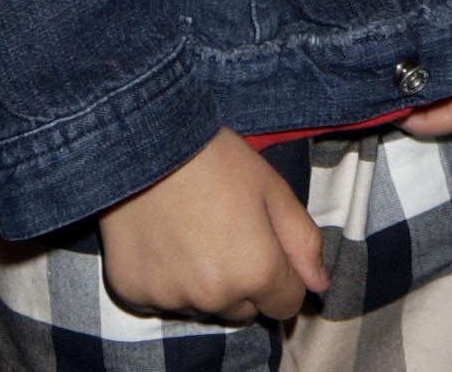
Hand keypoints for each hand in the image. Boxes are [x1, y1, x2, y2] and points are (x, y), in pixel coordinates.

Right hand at [99, 127, 328, 321]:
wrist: (145, 141)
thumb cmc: (216, 158)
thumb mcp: (273, 189)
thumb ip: (302, 241)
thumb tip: (319, 284)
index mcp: (255, 272)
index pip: (285, 305)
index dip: (281, 276)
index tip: (263, 245)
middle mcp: (214, 296)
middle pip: (243, 310)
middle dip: (242, 282)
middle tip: (225, 232)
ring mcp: (170, 298)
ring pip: (202, 306)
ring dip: (203, 282)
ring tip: (190, 231)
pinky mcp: (132, 293)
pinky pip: (159, 300)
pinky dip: (164, 278)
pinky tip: (161, 239)